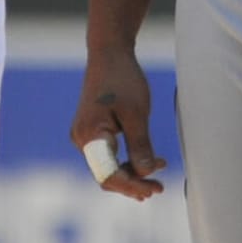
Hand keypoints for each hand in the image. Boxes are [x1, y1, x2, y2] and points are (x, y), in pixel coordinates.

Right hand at [69, 44, 167, 199]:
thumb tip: (145, 174)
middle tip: (159, 187)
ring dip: (132, 172)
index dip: (133, 186)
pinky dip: (126, 160)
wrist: (109, 53)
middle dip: (133, 182)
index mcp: (90, 136)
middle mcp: (82, 139)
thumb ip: (140, 146)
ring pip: (108, 167)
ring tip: (159, 171)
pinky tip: (146, 161)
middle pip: (107, 175)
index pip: (109, 175)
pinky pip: (108, 155)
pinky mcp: (92, 131)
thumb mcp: (137, 113)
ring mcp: (84, 136)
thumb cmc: (123, 78)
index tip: (155, 189)